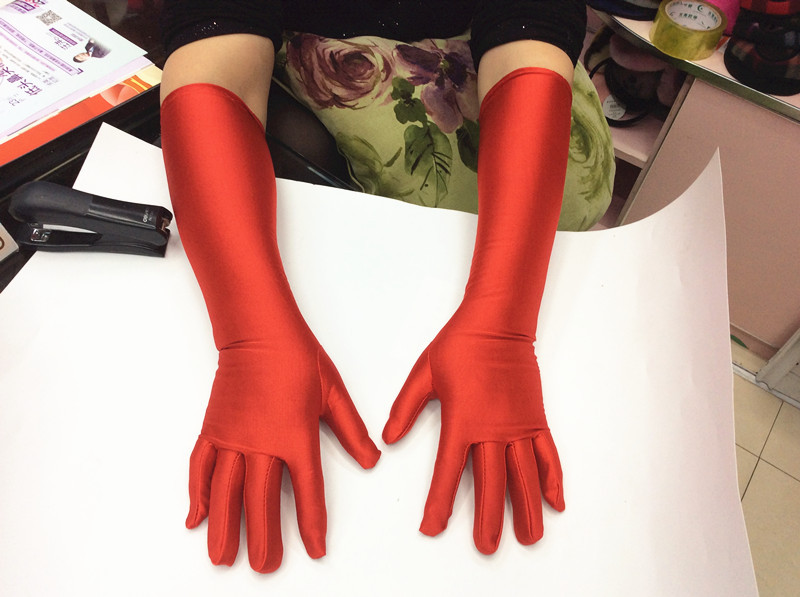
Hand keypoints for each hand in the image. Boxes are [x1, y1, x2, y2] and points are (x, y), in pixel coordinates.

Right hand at [186, 331, 379, 572]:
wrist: (259, 332)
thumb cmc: (298, 358)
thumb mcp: (334, 393)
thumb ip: (351, 430)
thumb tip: (372, 459)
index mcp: (295, 436)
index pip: (307, 490)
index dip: (312, 524)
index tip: (314, 550)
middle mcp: (261, 442)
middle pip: (260, 501)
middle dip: (263, 539)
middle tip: (263, 568)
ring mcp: (233, 437)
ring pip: (226, 492)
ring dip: (224, 528)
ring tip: (222, 558)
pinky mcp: (214, 428)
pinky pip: (201, 467)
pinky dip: (197, 494)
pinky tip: (195, 518)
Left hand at [383, 310, 563, 553]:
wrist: (497, 323)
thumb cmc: (459, 345)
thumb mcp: (423, 375)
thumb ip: (405, 408)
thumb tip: (388, 438)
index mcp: (461, 421)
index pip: (447, 472)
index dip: (439, 504)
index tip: (432, 528)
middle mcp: (492, 429)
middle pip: (490, 484)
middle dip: (487, 519)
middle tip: (487, 548)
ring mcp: (518, 425)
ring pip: (523, 476)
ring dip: (526, 509)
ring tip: (529, 538)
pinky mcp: (535, 418)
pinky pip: (547, 454)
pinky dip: (552, 479)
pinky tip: (556, 503)